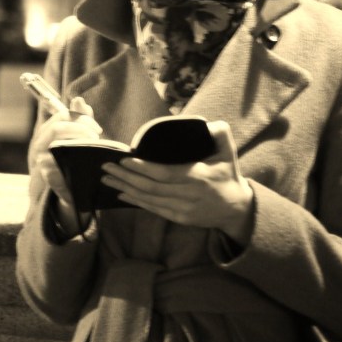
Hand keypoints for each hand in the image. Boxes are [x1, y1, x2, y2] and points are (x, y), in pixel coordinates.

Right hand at [30, 96, 102, 229]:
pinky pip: (53, 169)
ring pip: (54, 145)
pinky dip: (70, 166)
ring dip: (76, 144)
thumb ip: (81, 119)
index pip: (61, 115)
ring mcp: (39, 160)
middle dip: (80, 129)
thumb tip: (79, 99)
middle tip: (96, 137)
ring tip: (93, 148)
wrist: (67, 191)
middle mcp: (39, 144)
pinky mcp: (45, 176)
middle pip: (56, 127)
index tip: (98, 128)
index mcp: (47, 131)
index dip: (81, 117)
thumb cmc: (73, 159)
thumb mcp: (79, 137)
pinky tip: (84, 167)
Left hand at [101, 120, 254, 244]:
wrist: (236, 209)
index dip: (142, 168)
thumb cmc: (229, 175)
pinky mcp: (179, 218)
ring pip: (148, 200)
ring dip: (126, 189)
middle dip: (126, 177)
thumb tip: (206, 123)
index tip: (124, 160)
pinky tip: (121, 194)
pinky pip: (153, 209)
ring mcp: (183, 209)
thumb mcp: (229, 151)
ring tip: (107, 180)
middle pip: (151, 187)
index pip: (164, 174)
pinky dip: (135, 201)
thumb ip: (220, 133)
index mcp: (198, 177)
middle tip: (106, 168)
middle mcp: (188, 195)